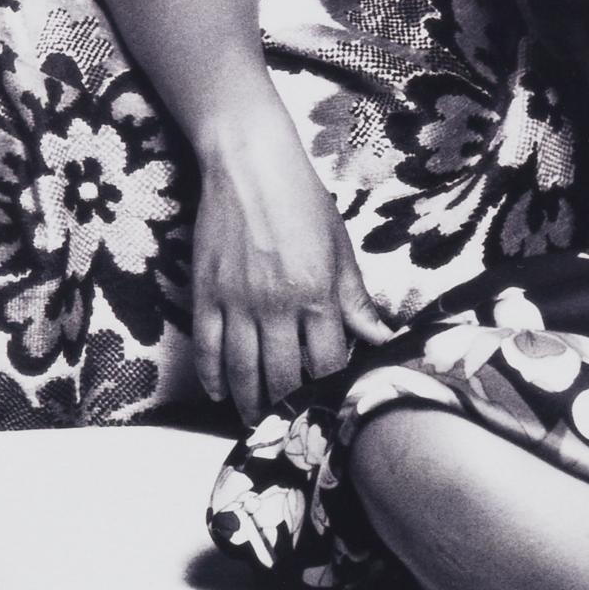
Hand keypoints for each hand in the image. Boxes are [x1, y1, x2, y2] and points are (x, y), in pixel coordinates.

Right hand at [190, 114, 398, 413]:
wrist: (248, 162)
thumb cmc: (301, 199)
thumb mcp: (339, 246)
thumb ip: (356, 298)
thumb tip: (382, 338)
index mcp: (316, 293)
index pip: (327, 363)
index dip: (331, 390)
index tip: (333, 404)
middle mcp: (276, 305)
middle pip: (283, 377)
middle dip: (290, 409)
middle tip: (294, 427)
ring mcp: (237, 302)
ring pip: (242, 371)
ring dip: (250, 403)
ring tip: (258, 422)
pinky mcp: (206, 294)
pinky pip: (206, 348)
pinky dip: (212, 377)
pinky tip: (220, 394)